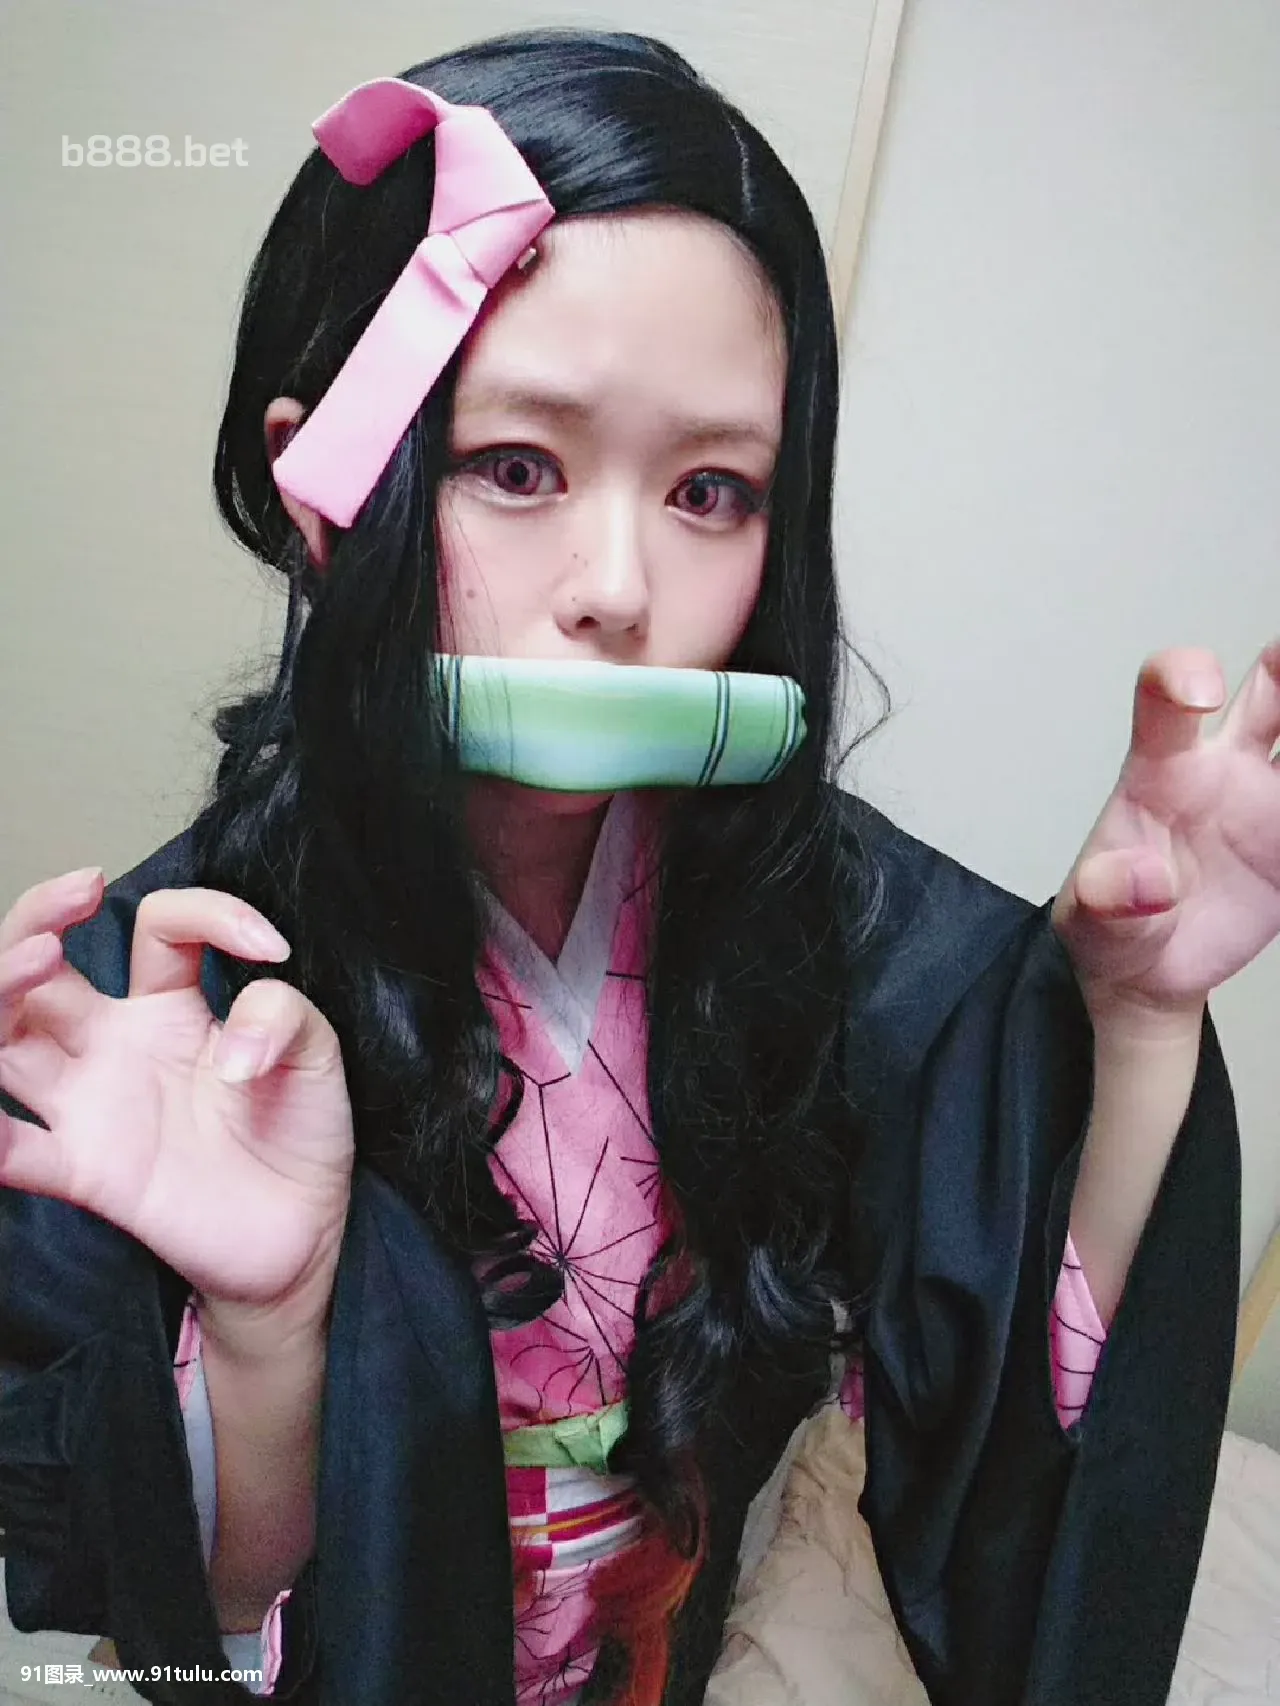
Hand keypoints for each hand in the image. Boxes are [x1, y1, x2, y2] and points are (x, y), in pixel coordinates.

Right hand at [0, 870, 354, 1312]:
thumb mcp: (316, 1053)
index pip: (160, 926)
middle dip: (35, 917)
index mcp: (171, 1006)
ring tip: (36, 960)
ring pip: (2, 1038)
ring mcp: (91, 1105)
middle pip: (34, 968)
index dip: (210, 912)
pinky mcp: (86, 1172)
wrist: (305, 1231)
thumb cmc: (301, 1133)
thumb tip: (232, 1050)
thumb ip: (281, 1017)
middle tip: (77, 895)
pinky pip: (11, 1152)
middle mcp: (113, 1045)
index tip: (270, 949)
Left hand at [1051, 641, 1279, 1022]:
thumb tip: (1147, 883)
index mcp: (1161, 770)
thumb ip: (1107, 895)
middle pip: (1273, 684)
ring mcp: (1271, 800)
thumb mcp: (1090, 916)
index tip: (1201, 695)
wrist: (1144, 971)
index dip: (1183, 675)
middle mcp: (1223, 769)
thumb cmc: (1107, 920)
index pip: (1165, 697)